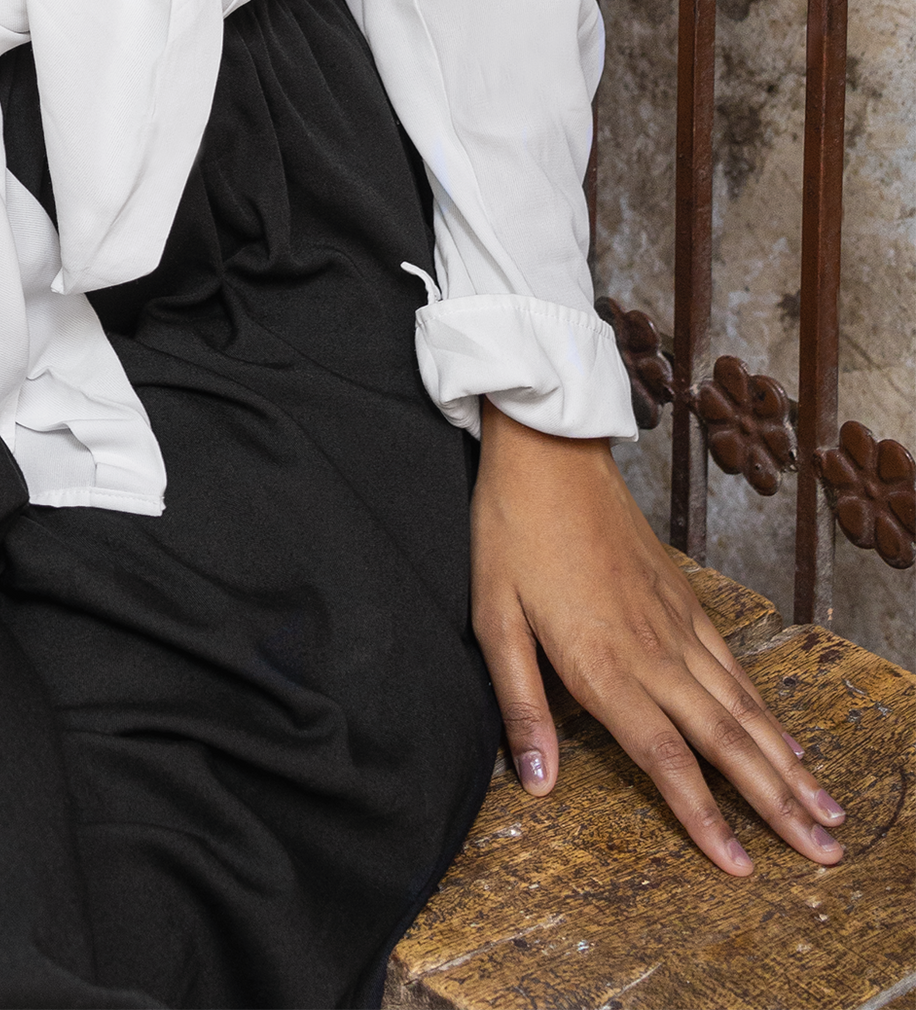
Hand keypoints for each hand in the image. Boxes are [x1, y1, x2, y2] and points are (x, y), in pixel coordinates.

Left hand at [471, 400, 845, 873]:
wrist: (551, 451)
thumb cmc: (512, 533)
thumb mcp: (492, 618)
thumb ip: (520, 704)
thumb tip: (537, 783)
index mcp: (603, 665)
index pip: (665, 759)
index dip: (705, 818)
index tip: (743, 868)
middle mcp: (653, 652)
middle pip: (726, 742)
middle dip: (777, 804)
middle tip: (826, 852)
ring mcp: (676, 623)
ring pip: (743, 707)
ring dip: (787, 764)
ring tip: (826, 810)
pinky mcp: (684, 598)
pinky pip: (734, 667)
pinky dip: (766, 710)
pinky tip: (786, 738)